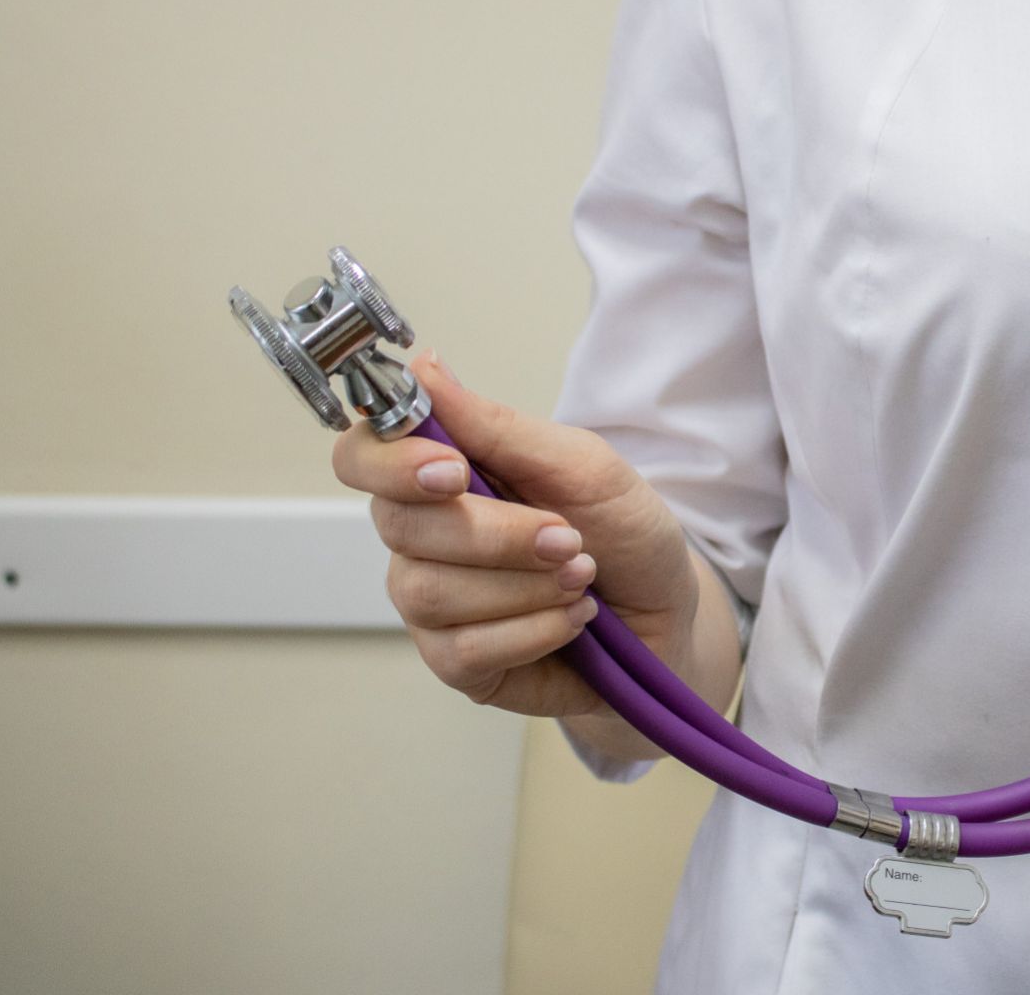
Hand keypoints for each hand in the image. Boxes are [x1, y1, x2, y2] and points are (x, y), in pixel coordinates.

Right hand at [332, 353, 699, 719]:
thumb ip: (500, 426)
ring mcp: (432, 604)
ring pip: (430, 592)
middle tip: (568, 538)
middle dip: (497, 534)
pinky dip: (534, 630)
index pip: (363, 457)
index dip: (392, 463)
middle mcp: (422, 538)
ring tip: (581, 578)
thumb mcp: (583, 466)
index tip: (455, 472)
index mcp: (443, 474)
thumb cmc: (622, 533)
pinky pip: (463, 649)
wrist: (666, 614)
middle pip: (402, 527)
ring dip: (524, 585)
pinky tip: (572, 620)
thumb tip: (424, 368)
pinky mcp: (456, 662)